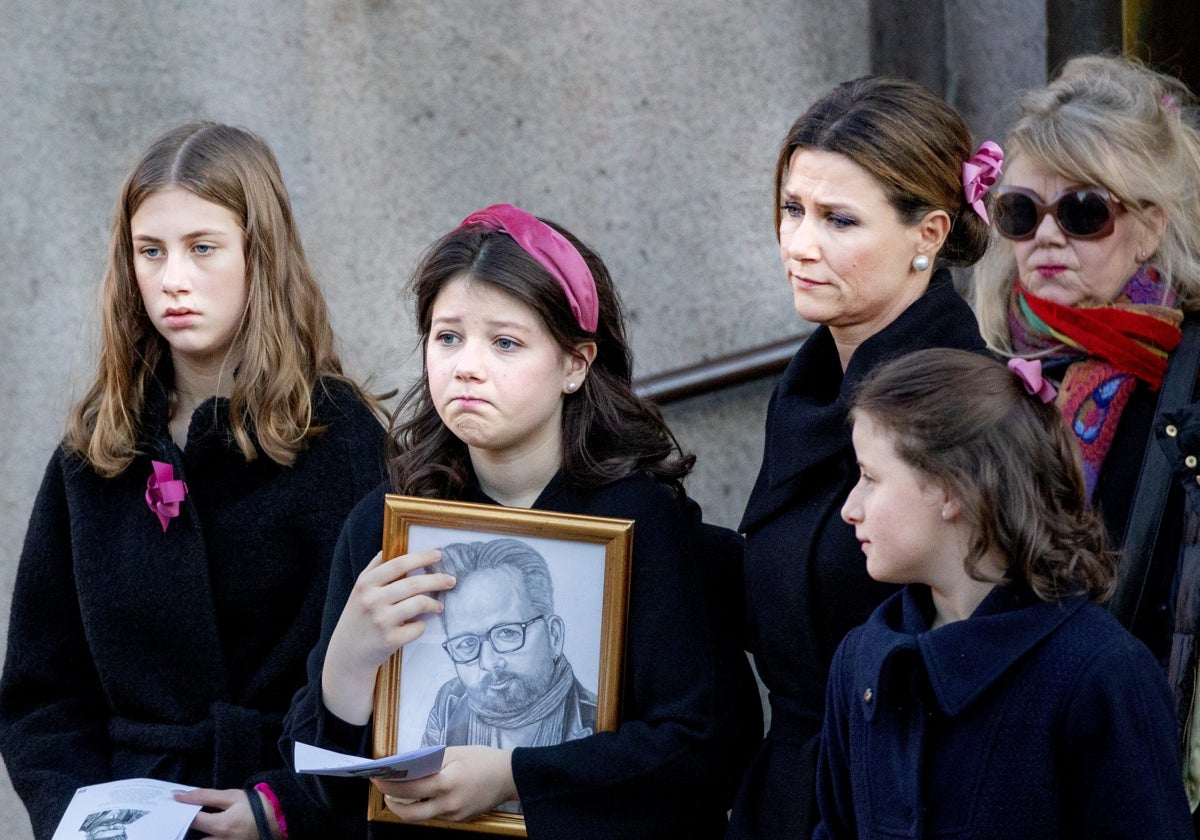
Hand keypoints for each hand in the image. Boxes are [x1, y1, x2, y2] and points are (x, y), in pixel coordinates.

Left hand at [174, 788, 278, 839]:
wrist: (280, 822)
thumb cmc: (257, 807)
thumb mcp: (233, 796)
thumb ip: (206, 795)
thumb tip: (180, 796)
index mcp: (221, 826)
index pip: (192, 820)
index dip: (180, 810)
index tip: (172, 803)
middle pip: (191, 839)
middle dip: (182, 828)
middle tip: (174, 818)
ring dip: (192, 835)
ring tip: (187, 826)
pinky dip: (205, 837)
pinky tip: (200, 832)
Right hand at [322, 548, 454, 723]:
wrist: (347, 654)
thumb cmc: (359, 617)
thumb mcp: (360, 590)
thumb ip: (377, 569)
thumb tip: (402, 547)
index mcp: (365, 583)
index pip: (398, 563)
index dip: (421, 557)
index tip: (438, 554)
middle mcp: (371, 600)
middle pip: (414, 583)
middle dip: (437, 580)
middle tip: (451, 580)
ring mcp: (381, 620)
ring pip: (419, 603)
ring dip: (434, 604)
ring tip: (439, 606)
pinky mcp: (390, 640)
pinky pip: (418, 627)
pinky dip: (421, 625)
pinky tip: (418, 625)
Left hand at [374, 746, 517, 822]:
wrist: (510, 776)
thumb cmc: (482, 759)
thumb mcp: (454, 752)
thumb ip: (429, 760)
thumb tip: (406, 766)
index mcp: (445, 784)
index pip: (408, 788)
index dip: (388, 784)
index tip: (376, 777)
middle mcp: (447, 805)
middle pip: (409, 813)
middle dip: (392, 803)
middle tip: (385, 790)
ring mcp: (454, 816)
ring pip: (421, 816)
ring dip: (408, 806)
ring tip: (400, 792)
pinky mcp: (459, 820)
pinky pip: (436, 815)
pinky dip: (426, 805)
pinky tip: (425, 794)